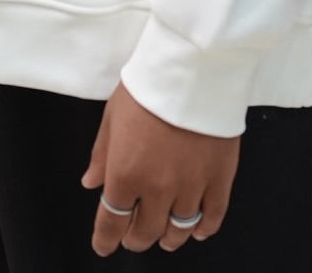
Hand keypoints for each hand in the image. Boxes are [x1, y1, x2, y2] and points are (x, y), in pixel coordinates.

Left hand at [81, 82, 239, 255]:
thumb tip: (91, 182)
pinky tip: (196, 230)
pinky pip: (212, 217)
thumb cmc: (149, 84)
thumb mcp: (113, 114)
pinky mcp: (220, 178)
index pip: (111, 223)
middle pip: (145, 232)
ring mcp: (191, 186)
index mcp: (125, 173)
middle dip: (135, 238)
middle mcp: (158, 188)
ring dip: (168, 238)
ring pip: (178, 230)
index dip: (105, 240)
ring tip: (165, 235)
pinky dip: (203, 229)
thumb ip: (102, 154)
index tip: (104, 244)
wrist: (193, 66)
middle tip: (133, 236)